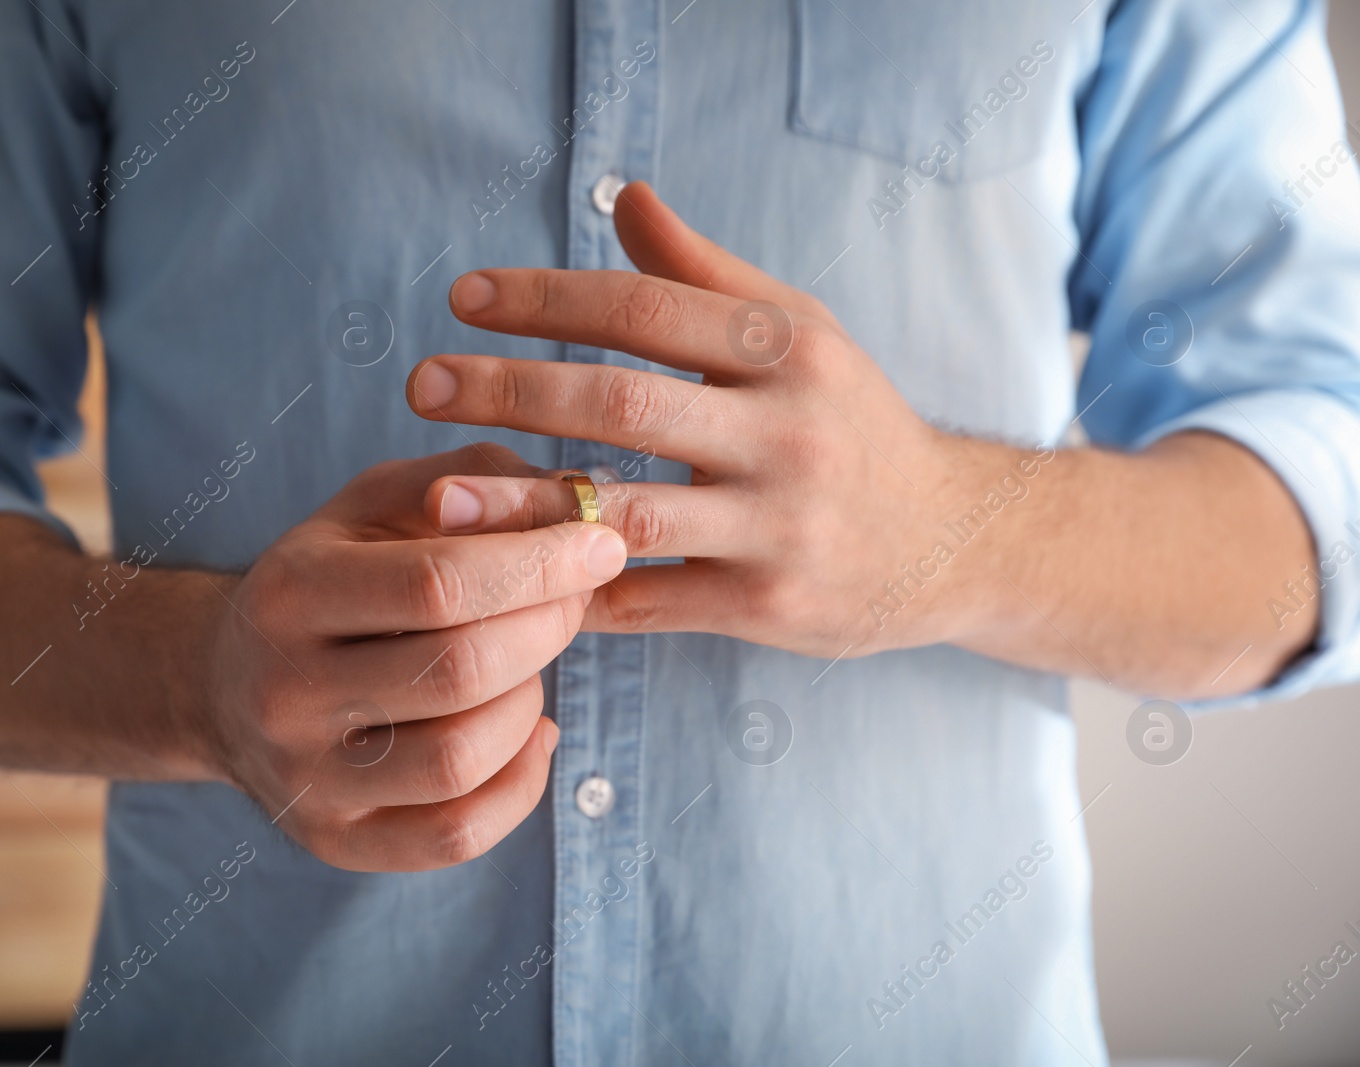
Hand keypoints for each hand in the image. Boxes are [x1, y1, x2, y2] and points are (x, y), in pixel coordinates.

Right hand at [201, 444, 626, 871]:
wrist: (224, 683)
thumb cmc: (332, 575)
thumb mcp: (379, 503)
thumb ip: (474, 480)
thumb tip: (574, 505)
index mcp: (291, 592)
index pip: (437, 583)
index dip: (539, 565)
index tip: (601, 546)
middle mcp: (284, 692)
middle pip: (460, 672)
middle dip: (547, 628)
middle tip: (575, 599)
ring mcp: (305, 779)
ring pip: (462, 759)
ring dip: (529, 703)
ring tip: (527, 665)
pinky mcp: (335, 842)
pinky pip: (458, 834)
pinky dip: (521, 781)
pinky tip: (530, 731)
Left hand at [406, 183, 999, 660]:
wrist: (950, 543)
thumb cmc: (852, 422)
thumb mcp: (802, 331)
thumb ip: (707, 272)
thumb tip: (627, 197)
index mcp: (789, 349)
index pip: (648, 308)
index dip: (549, 299)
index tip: (464, 298)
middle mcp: (787, 433)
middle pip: (626, 402)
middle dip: (514, 388)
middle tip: (422, 380)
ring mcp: (778, 526)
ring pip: (628, 512)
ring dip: (524, 504)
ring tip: (439, 495)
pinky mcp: (766, 607)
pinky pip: (649, 601)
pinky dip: (575, 591)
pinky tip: (506, 579)